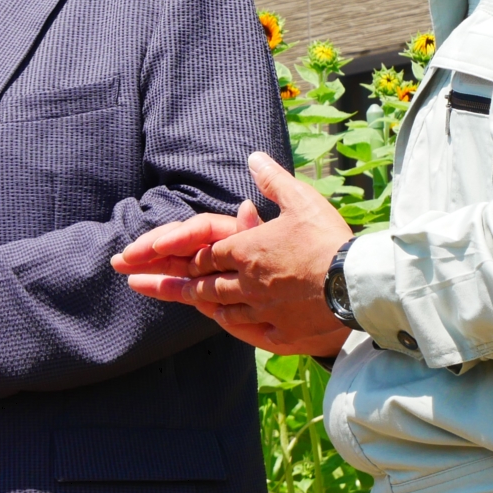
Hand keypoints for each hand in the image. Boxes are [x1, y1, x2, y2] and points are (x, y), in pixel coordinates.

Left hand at [117, 152, 354, 356]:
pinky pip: (246, 331)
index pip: (205, 252)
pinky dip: (231, 325)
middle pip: (200, 283)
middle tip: (134, 281)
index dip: (179, 251)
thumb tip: (254, 157)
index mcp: (246, 250)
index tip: (150, 254)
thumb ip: (274, 180)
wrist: (358, 288)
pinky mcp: (278, 335)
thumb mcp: (302, 200)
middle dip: (165, 282)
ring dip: (196, 303)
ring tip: (177, 300)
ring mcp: (260, 311)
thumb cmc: (330, 241)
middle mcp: (246, 282)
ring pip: (219, 308)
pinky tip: (221, 322)